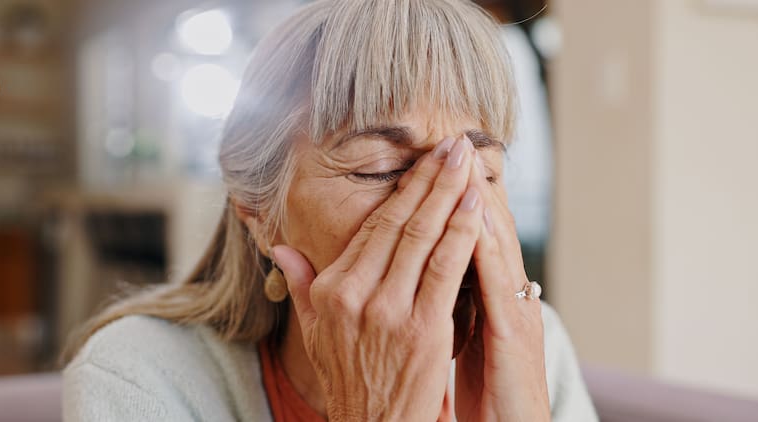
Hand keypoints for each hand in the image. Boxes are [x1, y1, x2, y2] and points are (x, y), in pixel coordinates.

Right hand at [274, 136, 483, 420]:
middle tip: (452, 143)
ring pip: (424, 238)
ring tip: (468, 160)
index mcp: (332, 290)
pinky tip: (476, 206)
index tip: (423, 161)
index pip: (374, 228)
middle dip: (430, 178)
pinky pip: (446, 269)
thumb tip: (280, 249)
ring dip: (450, 194)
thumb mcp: (315, 332)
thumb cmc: (350, 379)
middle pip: (400, 223)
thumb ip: (301, 285)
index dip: (404, 191)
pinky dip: (462, 233)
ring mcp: (389, 311)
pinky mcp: (423, 329)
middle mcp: (356, 294)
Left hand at [454, 149, 550, 420]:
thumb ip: (440, 299)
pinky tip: (477, 217)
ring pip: (498, 245)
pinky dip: (490, 246)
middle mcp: (506, 295)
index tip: (429, 160)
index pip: (467, 234)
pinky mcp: (518, 336)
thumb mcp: (455, 338)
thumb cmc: (481, 390)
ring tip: (462, 162)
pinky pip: (501, 284)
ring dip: (480, 202)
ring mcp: (516, 312)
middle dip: (465, 185)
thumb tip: (420, 269)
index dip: (449, 197)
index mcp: (489, 294)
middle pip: (486, 228)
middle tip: (450, 142)